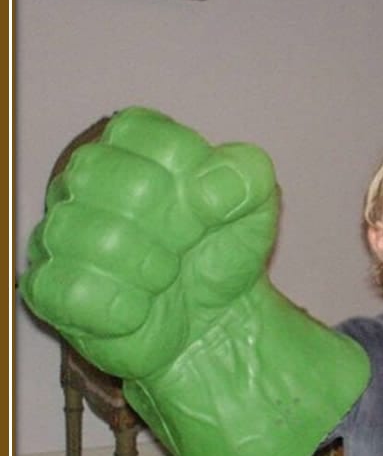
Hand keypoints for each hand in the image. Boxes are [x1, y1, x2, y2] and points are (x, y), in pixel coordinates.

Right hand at [21, 107, 278, 378]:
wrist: (215, 318)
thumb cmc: (222, 250)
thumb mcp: (257, 207)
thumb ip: (246, 177)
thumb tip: (209, 184)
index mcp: (134, 142)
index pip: (147, 136)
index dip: (191, 180)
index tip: (209, 210)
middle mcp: (85, 178)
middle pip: (102, 176)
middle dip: (166, 221)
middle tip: (187, 245)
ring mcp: (61, 231)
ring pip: (82, 233)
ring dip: (145, 264)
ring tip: (167, 277)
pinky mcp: (51, 288)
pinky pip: (68, 289)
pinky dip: (119, 305)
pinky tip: (141, 308)